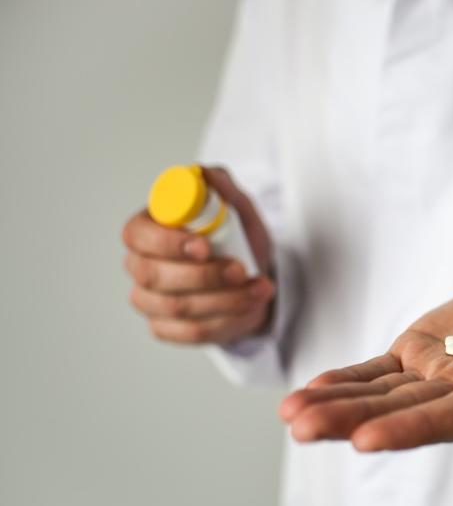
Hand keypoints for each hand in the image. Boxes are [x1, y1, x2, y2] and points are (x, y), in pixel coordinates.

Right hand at [123, 166, 275, 344]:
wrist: (255, 276)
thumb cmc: (237, 239)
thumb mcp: (238, 209)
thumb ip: (221, 187)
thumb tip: (203, 172)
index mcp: (147, 230)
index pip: (137, 236)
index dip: (167, 244)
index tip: (205, 246)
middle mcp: (140, 266)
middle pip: (154, 276)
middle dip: (204, 275)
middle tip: (242, 270)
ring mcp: (150, 301)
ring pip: (178, 308)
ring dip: (226, 300)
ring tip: (261, 288)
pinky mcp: (167, 329)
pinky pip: (191, 333)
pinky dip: (227, 322)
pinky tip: (250, 308)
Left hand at [279, 257, 452, 450]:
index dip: (418, 427)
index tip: (369, 441)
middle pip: (408, 413)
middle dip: (355, 422)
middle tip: (302, 430)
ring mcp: (440, 376)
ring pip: (383, 396)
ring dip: (338, 406)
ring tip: (290, 417)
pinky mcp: (419, 355)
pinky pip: (377, 372)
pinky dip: (345, 382)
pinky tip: (307, 392)